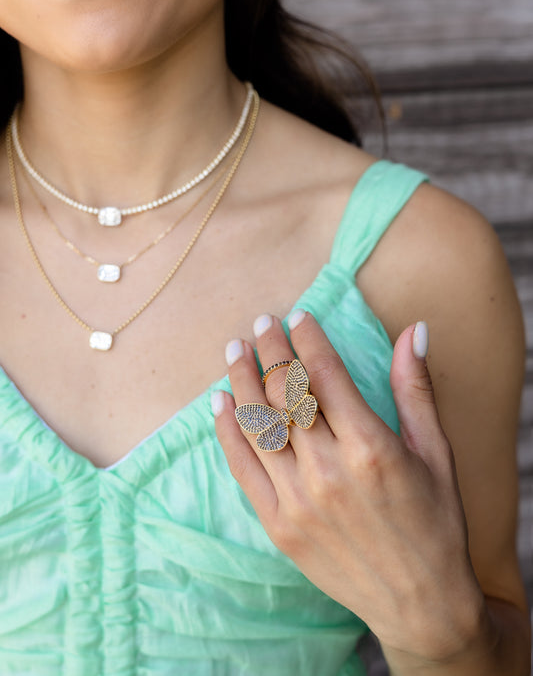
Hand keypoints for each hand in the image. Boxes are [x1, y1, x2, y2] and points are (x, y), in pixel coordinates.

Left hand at [213, 310, 487, 664]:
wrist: (421, 603)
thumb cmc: (435, 522)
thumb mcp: (437, 452)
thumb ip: (415, 389)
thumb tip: (412, 330)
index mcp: (372, 447)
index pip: (324, 374)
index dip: (307, 338)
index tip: (297, 315)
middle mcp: (329, 470)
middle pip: (286, 393)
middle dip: (271, 350)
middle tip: (262, 323)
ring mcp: (298, 501)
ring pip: (258, 424)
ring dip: (241, 381)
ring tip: (235, 349)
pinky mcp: (279, 526)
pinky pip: (243, 468)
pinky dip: (228, 431)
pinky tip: (220, 402)